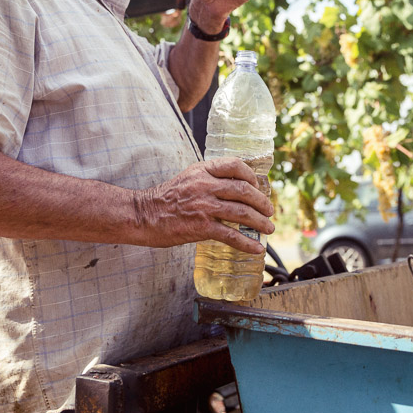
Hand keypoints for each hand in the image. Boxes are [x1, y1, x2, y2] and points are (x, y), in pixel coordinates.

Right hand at [133, 158, 273, 254]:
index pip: (235, 165)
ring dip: (260, 222)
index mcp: (202, 171)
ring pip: (242, 212)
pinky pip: (231, 235)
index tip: (257, 186)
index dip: (251, 175)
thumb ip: (208, 179)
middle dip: (261, 202)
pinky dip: (247, 243)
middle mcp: (205, 185)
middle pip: (243, 190)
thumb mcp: (188, 178)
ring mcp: (204, 206)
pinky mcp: (201, 227)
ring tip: (269, 228)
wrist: (144, 215)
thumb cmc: (165, 199)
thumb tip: (233, 187)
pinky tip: (256, 247)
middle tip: (269, 211)